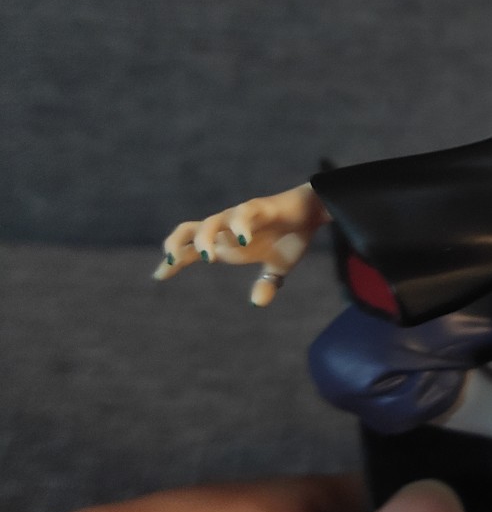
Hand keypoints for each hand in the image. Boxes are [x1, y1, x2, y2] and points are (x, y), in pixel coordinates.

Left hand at [155, 182, 329, 305]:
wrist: (313, 213)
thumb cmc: (291, 236)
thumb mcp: (278, 267)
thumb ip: (266, 283)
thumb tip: (257, 303)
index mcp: (226, 243)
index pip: (190, 249)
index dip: (173, 260)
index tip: (158, 275)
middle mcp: (227, 228)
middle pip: (189, 230)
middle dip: (175, 243)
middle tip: (171, 261)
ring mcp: (240, 216)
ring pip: (211, 222)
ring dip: (205, 238)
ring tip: (208, 257)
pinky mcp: (258, 208)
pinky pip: (243, 213)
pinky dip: (239, 226)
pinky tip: (242, 240)